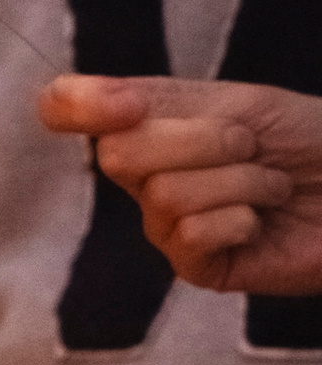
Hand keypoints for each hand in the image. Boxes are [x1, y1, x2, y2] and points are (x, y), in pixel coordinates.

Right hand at [39, 75, 321, 295]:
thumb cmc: (307, 139)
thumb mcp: (235, 100)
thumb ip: (156, 102)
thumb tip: (70, 97)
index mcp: (149, 124)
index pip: (65, 107)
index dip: (80, 105)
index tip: (128, 104)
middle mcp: (146, 175)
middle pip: (119, 153)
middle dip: (203, 140)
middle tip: (250, 145)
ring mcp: (167, 225)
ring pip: (165, 195)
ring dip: (240, 181)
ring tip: (271, 187)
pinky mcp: (196, 267)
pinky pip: (191, 235)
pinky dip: (239, 219)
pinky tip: (261, 224)